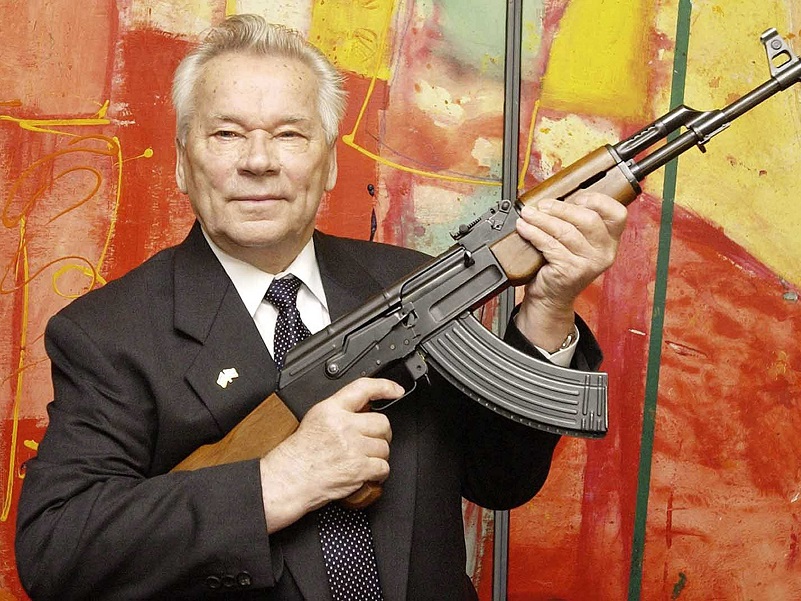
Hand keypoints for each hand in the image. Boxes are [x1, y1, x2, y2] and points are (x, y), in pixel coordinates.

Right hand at [258, 378, 402, 531]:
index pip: (364, 388)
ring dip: (378, 455)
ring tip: (362, 459)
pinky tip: (366, 472)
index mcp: (332, 410)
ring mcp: (352, 446)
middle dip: (381, 434)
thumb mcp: (316, 419)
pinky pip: (383, 467)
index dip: (384, 387)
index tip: (395, 390)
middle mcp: (344, 425)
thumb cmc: (299, 454)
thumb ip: (340, 411)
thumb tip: (364, 409)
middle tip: (372, 441)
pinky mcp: (358, 468)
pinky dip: (378, 473)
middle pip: (382, 423)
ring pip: (384, 447)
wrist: (289, 478)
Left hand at [514, 191, 627, 350]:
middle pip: (588, 219)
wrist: (550, 297)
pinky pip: (550, 245)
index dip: (597, 200)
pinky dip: (534, 233)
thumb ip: (573, 221)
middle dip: (562, 208)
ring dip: (543, 219)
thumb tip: (554, 197)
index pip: (617, 214)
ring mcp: (589, 263)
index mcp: (610, 240)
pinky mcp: (571, 271)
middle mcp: (605, 252)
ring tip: (528, 214)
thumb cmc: (560, 265)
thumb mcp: (574, 242)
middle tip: (543, 205)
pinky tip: (524, 228)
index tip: (576, 196)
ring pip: (566, 231)